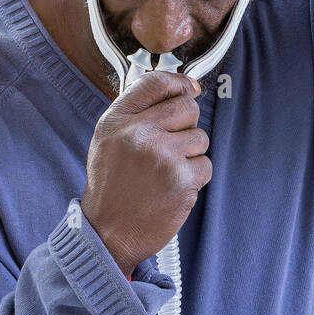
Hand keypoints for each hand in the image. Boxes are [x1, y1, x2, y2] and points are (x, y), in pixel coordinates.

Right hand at [81, 72, 211, 274]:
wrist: (108, 232)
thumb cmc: (111, 186)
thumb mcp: (108, 139)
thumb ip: (136, 113)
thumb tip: (180, 89)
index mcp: (118, 120)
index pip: (156, 83)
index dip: (179, 83)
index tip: (188, 88)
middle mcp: (139, 132)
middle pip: (187, 107)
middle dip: (185, 125)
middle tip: (169, 146)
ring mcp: (162, 155)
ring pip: (200, 137)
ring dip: (189, 154)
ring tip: (165, 171)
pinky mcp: (182, 179)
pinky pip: (205, 165)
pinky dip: (194, 177)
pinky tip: (172, 187)